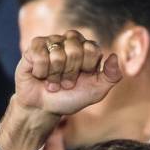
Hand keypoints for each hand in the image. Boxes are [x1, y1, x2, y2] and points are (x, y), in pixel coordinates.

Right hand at [0, 32, 121, 149]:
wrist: (44, 108)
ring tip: (53, 82)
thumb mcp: (96, 92)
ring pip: (57, 54)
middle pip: (75, 50)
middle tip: (66, 82)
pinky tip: (40, 76)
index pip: (92, 49)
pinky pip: (40, 55)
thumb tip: (115, 56)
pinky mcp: (34, 46)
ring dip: (55, 76)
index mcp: (88, 48)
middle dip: (70, 73)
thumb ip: (111, 76)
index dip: (86, 68)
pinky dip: (41, 72)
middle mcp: (70, 41)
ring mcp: (52, 41)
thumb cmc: (71, 98)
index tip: (82, 78)